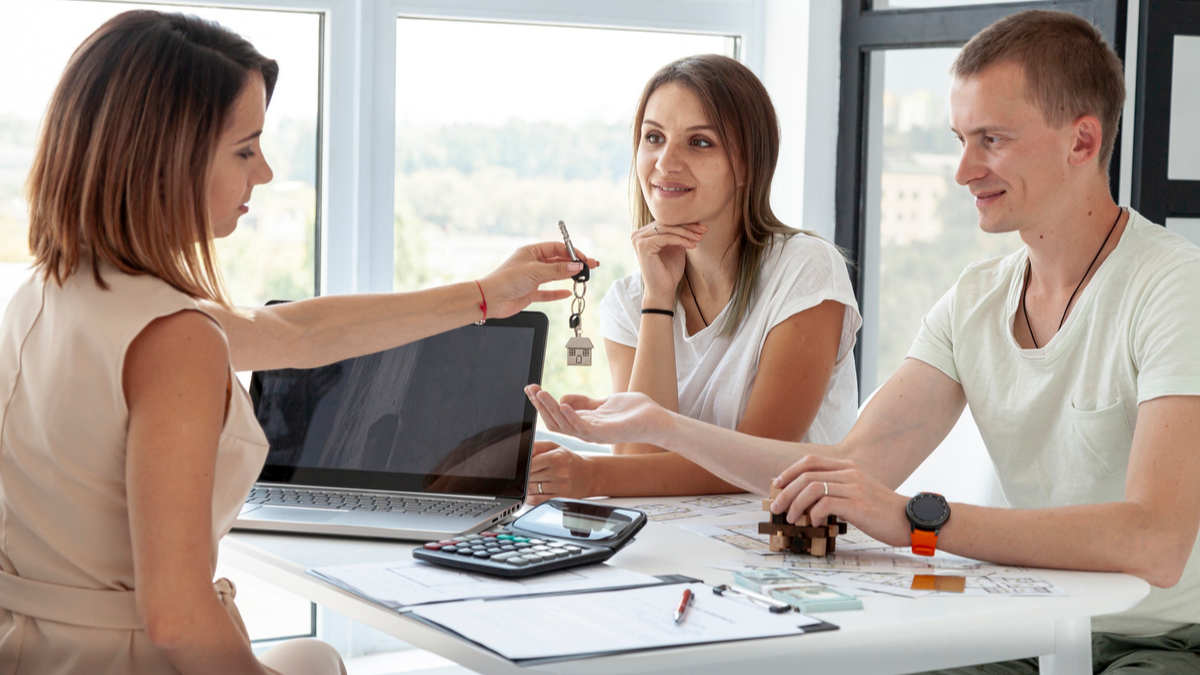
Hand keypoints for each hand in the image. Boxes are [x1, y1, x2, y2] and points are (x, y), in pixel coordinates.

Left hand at [479, 242, 598, 317]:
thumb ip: (558, 269)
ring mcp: (532, 278)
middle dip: (574, 264)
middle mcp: (532, 263)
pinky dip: (558, 293)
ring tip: (583, 277)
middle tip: (590, 267)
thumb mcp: (536, 271)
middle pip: (558, 261)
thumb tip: (576, 266)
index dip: (572, 253)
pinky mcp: (530, 292)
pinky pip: (548, 292)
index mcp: (531, 251)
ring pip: (555, 275)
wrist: (491, 299)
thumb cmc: (507, 279)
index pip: (557, 248)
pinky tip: (567, 293)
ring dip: (568, 276)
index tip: (584, 259)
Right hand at [524, 385, 672, 446]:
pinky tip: (563, 403)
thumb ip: (585, 402)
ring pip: (565, 424)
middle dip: (541, 405)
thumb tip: (563, 397)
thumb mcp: (604, 403)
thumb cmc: (634, 412)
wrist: (656, 419)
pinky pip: (583, 427)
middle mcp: (587, 432)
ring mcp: (595, 434)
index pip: (556, 416)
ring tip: (541, 394)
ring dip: (551, 408)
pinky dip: (572, 416)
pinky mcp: (605, 433)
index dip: (542, 403)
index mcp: (585, 424)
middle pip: (555, 421)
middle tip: (530, 389)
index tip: (531, 388)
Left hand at [525, 441, 596, 504]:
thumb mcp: (554, 447)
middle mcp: (559, 473)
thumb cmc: (568, 460)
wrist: (588, 475)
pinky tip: (535, 491)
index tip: (526, 466)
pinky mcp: (560, 499)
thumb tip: (522, 451)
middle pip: (529, 477)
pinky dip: (531, 497)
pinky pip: (536, 501)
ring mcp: (560, 487)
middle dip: (527, 475)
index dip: (525, 466)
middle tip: (534, 472)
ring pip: (531, 489)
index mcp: (557, 458)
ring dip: (529, 486)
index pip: (530, 464)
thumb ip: (537, 446)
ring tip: (537, 480)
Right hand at [632, 221, 705, 304]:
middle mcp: (637, 235)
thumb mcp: (675, 248)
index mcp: (643, 234)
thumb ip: (678, 234)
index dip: (685, 224)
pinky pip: (666, 238)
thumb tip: (691, 221)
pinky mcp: (643, 246)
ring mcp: (638, 239)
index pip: (666, 223)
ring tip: (700, 238)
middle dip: (688, 227)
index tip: (702, 227)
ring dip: (686, 233)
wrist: (662, 291)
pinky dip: (681, 240)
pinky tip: (692, 245)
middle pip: (666, 224)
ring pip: (667, 229)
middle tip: (704, 230)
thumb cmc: (668, 272)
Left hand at [770, 455, 911, 547]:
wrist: (910, 520)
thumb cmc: (882, 511)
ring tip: (791, 518)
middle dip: (785, 492)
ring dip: (795, 504)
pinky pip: (825, 504)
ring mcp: (854, 487)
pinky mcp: (857, 504)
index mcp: (848, 467)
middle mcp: (850, 473)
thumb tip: (808, 500)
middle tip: (776, 508)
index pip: (810, 461)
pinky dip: (813, 514)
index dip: (789, 472)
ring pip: (812, 488)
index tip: (777, 485)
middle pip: (806, 475)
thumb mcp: (859, 491)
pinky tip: (814, 523)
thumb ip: (838, 489)